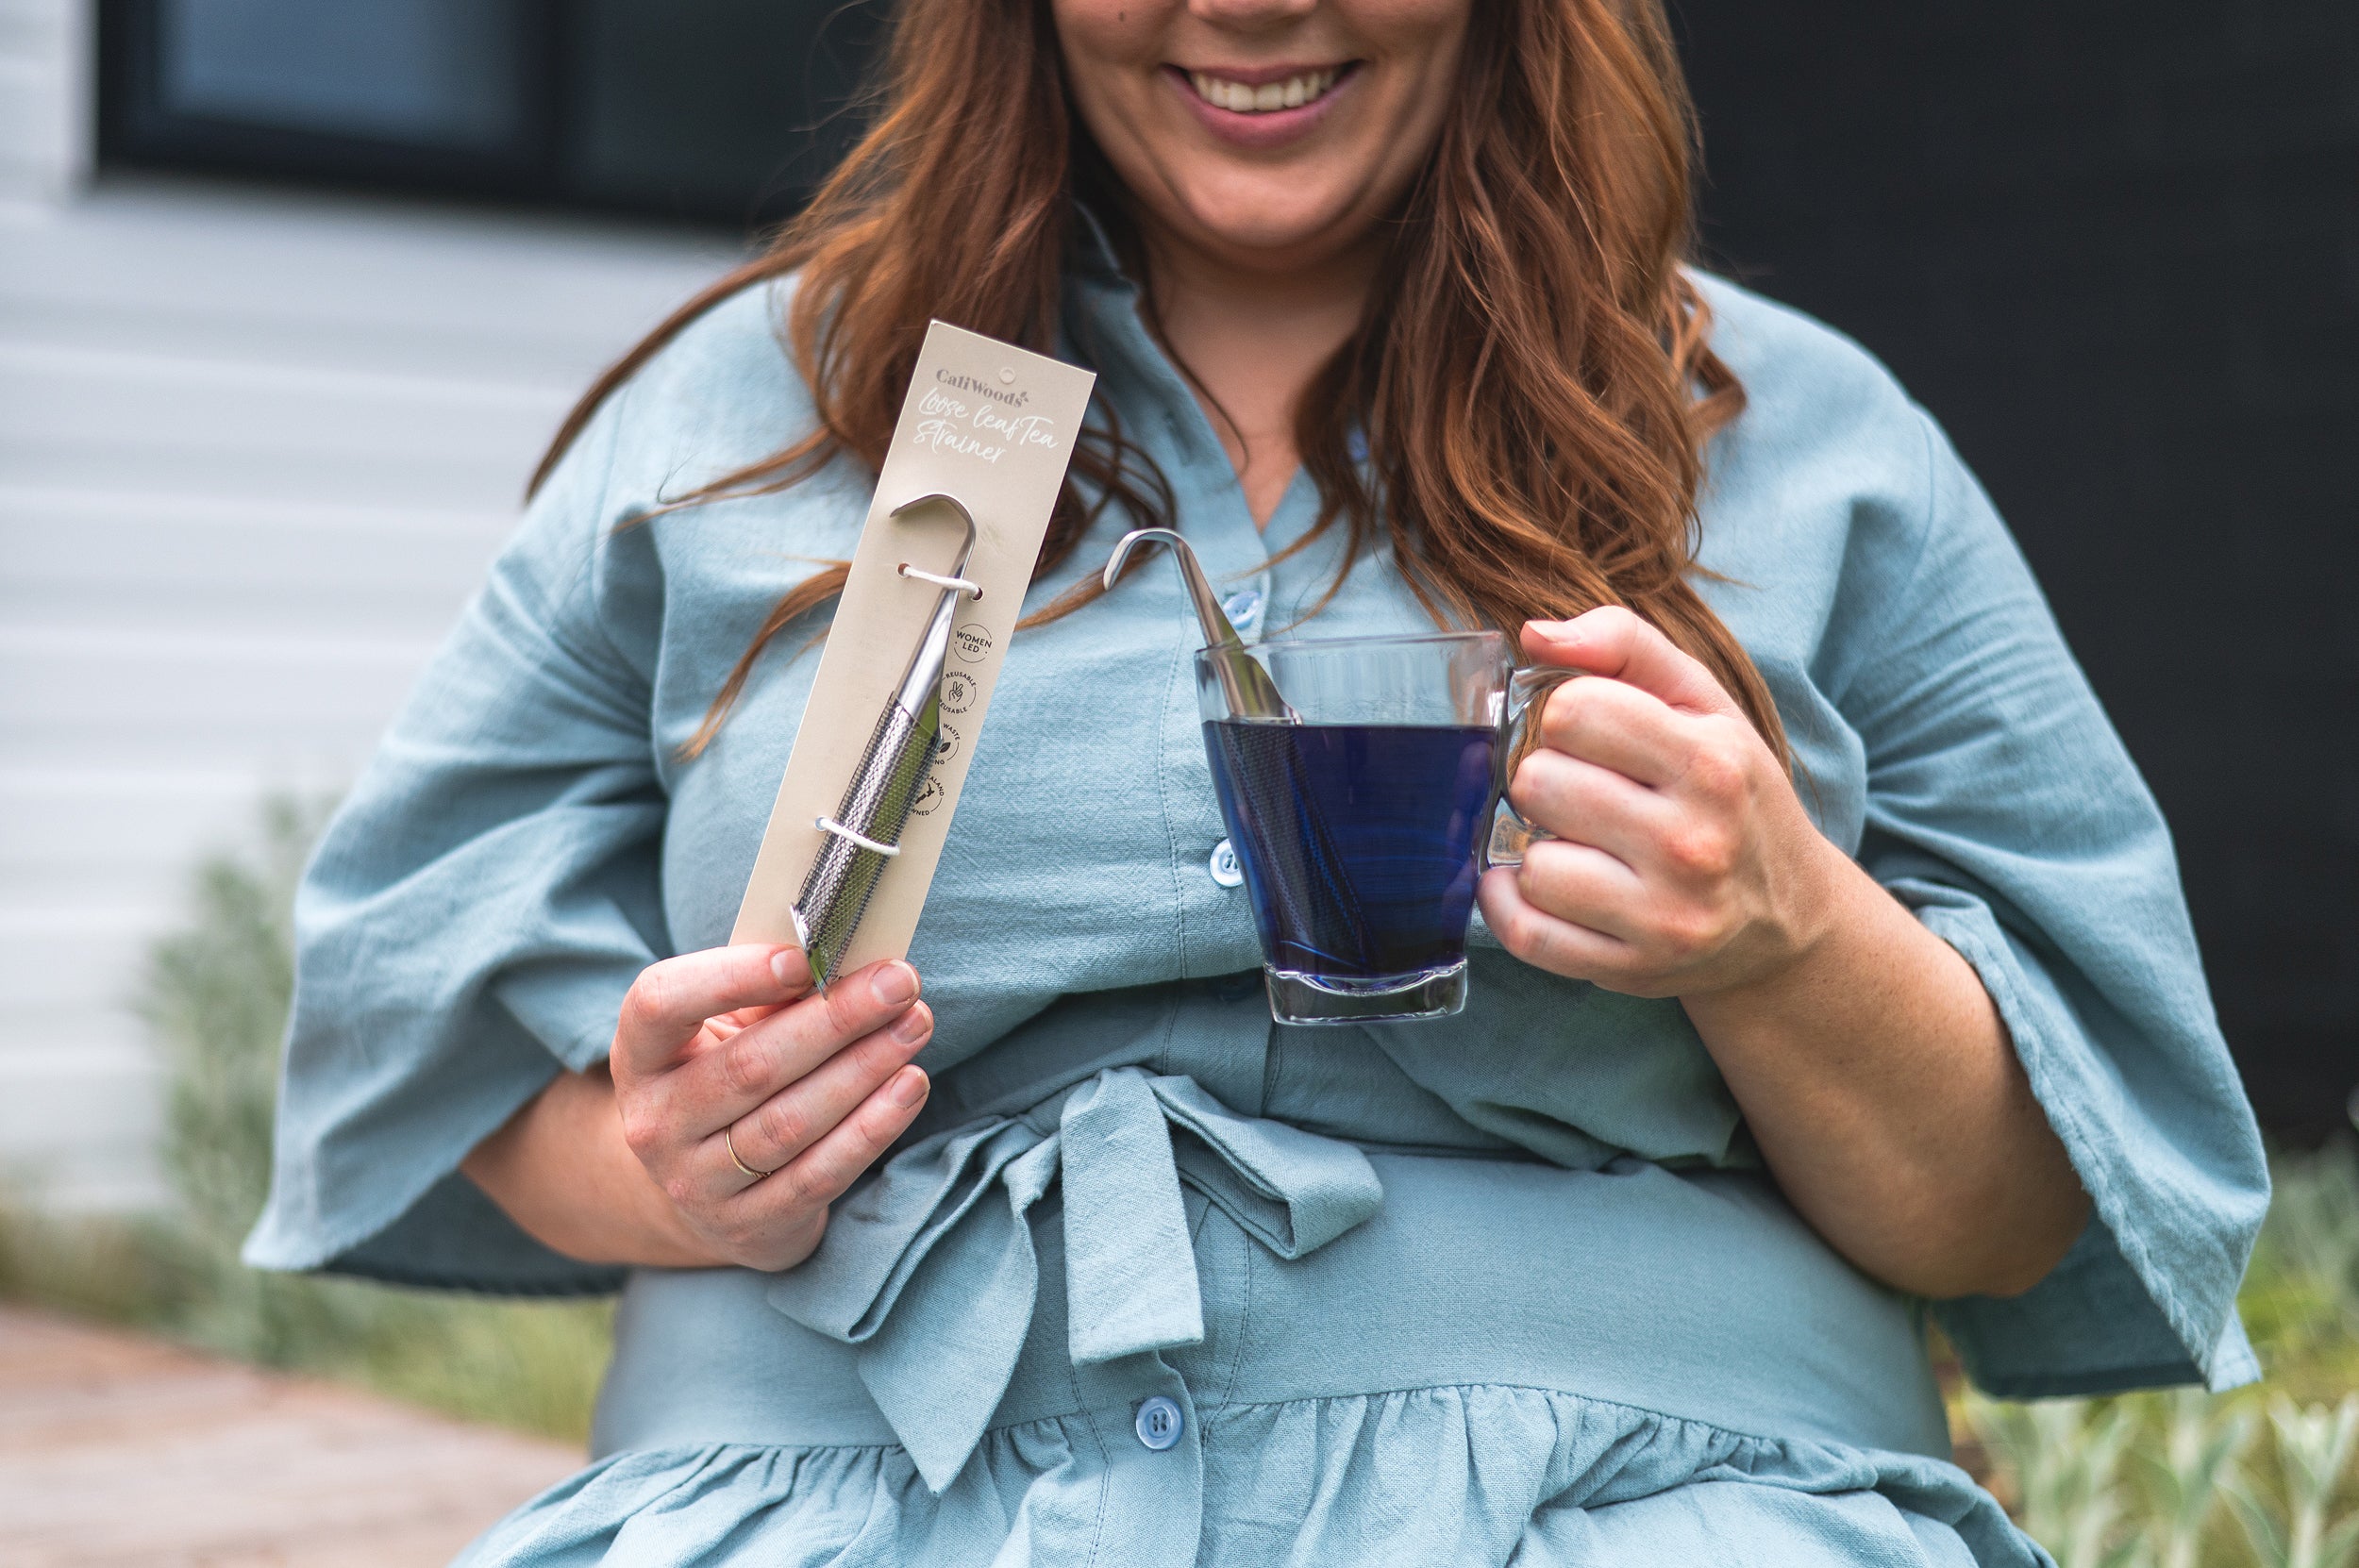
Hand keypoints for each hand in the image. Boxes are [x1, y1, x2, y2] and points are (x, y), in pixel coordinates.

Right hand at [609, 945, 933, 1270]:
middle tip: (901, 982)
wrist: (707, 1188)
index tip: (802, 959)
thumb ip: (772, 992)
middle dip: (836, 1019)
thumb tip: (853, 957)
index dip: (730, 978)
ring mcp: (697, 1182)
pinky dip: (871, 1128)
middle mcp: (656, 1122)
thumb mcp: (727, 1028)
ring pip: (789, 1122)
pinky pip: (818, 1174)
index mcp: (641, 1053)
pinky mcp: (749, 1225)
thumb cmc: (728, 1075)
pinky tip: (909, 1087)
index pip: (661, 1005)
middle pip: (750, 1066)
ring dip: (863, 1069)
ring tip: (915, 1025)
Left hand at [1479, 606, 1841, 1000]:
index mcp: (1712, 763)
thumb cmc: (1731, 793)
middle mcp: (1694, 844)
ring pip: (1532, 864)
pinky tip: (1532, 882)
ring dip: (1538, 848)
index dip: (1566, 715)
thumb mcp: (1704, 704)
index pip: (1574, 710)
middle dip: (1548, 779)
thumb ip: (1625, 644)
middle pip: (1539, 783)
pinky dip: (1510, 906)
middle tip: (1582, 792)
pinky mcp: (1631, 970)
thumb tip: (1534, 634)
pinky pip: (1526, 934)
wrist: (1787, 917)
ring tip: (1576, 842)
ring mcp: (1664, 917)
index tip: (1589, 734)